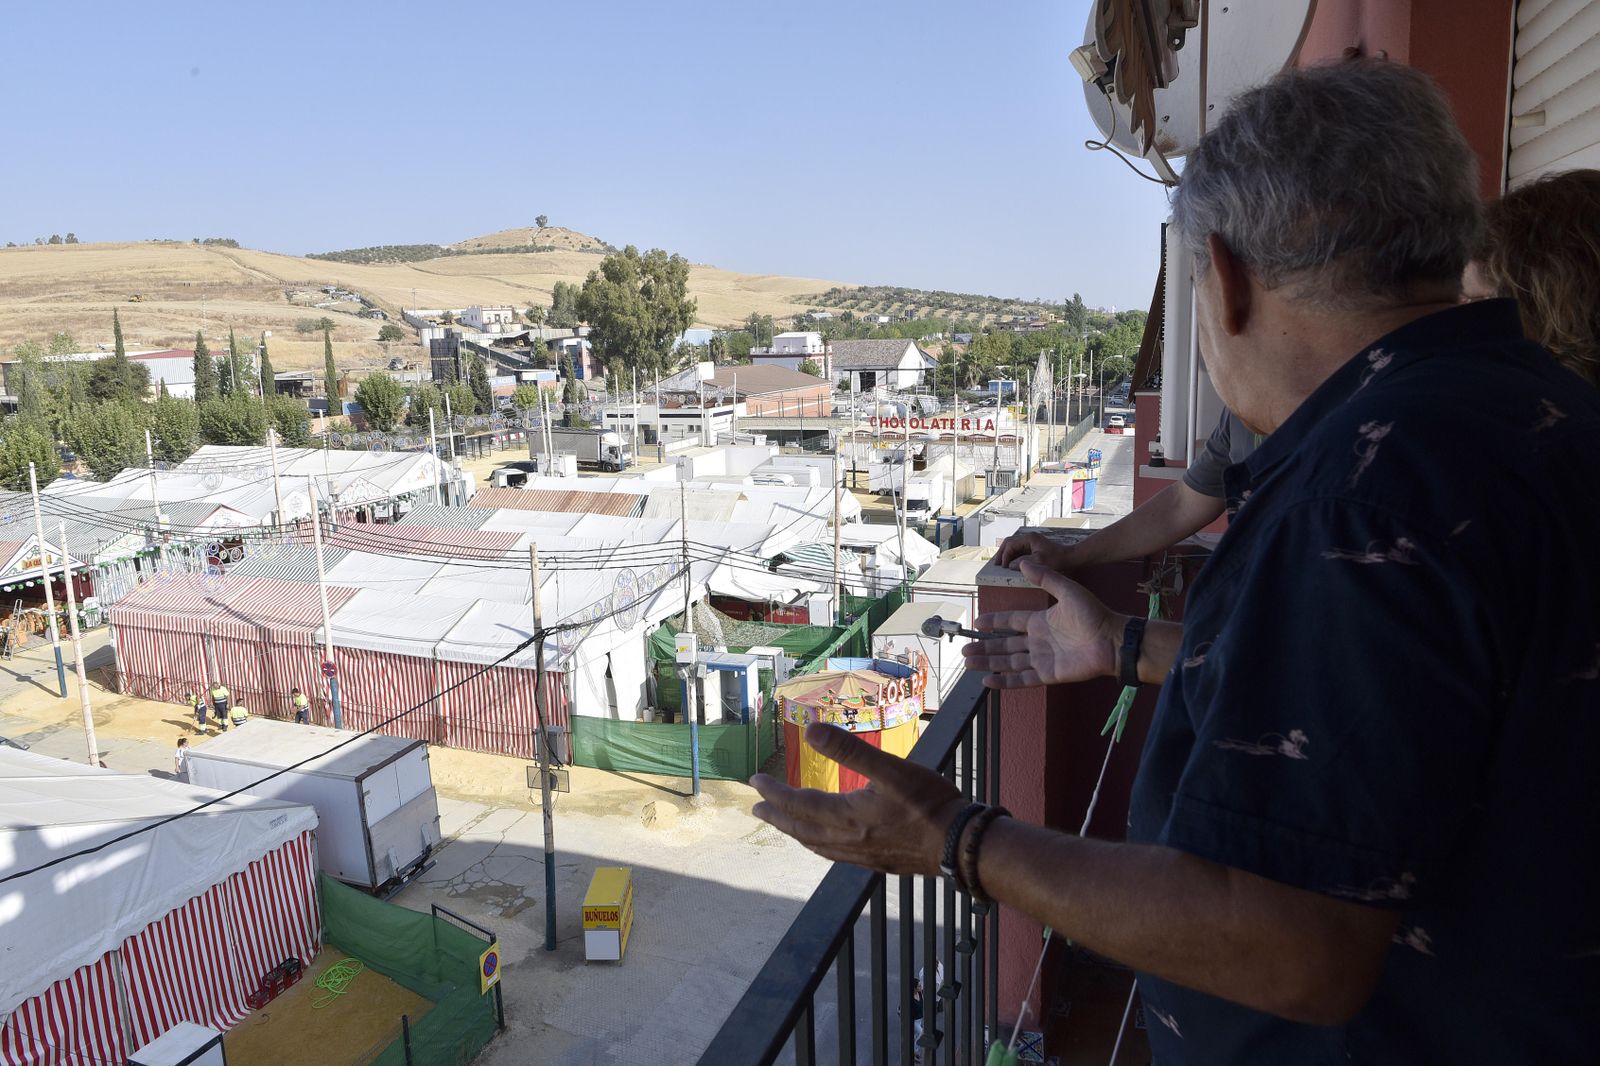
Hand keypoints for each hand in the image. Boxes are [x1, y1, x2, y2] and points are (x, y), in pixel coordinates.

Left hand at [751, 723, 964, 876]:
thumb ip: (850, 749)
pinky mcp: (876, 864)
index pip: (798, 803)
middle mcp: (847, 840)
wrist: (960, 845)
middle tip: (755, 808)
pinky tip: (825, 843)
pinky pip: (832, 856)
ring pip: (815, 845)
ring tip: (783, 824)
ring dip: (794, 832)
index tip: (754, 782)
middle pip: (800, 828)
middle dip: (776, 815)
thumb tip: (810, 731)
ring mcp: (861, 856)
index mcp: (846, 816)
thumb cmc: (929, 804)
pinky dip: (817, 845)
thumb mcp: (891, 768)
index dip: (774, 793)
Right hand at [962, 559, 1122, 687]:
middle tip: (964, 649)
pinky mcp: (1048, 674)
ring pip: (1008, 662)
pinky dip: (1004, 681)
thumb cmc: (1094, 615)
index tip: (977, 622)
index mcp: (1041, 622)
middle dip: (984, 647)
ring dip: (988, 662)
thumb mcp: (1067, 590)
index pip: (1011, 622)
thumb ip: (1045, 578)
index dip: (994, 622)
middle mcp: (1038, 641)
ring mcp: (1042, 659)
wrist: (1112, 640)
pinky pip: (1022, 679)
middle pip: (1004, 645)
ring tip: (968, 662)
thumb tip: (1023, 563)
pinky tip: (988, 681)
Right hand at [996, 531, 1076, 570]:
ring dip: (1007, 555)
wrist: (1072, 559)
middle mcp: (1029, 538)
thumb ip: (1023, 563)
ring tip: (1001, 566)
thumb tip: (1010, 566)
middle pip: (1009, 543)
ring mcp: (1032, 543)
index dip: (1004, 556)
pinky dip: (1013, 557)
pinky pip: (1020, 551)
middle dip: (1002, 553)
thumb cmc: (1058, 560)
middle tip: (996, 565)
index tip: (1003, 567)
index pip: (1010, 544)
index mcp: (1029, 538)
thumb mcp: (1040, 562)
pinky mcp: (1035, 549)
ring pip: (1014, 546)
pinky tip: (1012, 566)